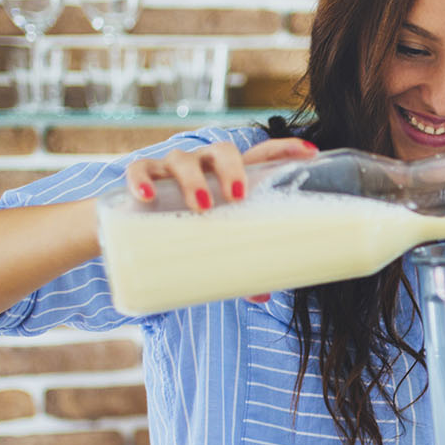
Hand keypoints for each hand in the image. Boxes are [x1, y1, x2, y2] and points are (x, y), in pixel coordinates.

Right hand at [123, 137, 317, 302]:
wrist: (133, 231)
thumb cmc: (188, 230)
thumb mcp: (215, 243)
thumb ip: (239, 264)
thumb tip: (263, 296)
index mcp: (229, 175)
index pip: (261, 153)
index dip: (285, 148)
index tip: (311, 153)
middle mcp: (203, 165)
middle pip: (222, 149)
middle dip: (232, 168)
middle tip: (238, 196)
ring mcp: (170, 168)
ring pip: (182, 159)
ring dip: (193, 178)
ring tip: (202, 205)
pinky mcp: (140, 177)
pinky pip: (138, 169)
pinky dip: (140, 180)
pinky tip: (145, 197)